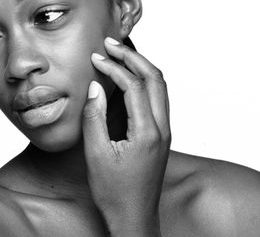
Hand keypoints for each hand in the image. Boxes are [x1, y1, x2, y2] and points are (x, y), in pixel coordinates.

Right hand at [82, 37, 170, 236]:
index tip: (95, 58)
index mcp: (147, 133)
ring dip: (141, 66)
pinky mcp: (160, 135)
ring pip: (160, 87)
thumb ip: (95, 118)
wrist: (133, 217)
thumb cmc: (114, 192)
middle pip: (155, 79)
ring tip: (119, 53)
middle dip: (133, 57)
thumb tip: (95, 87)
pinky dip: (143, 81)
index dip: (115, 67)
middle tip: (111, 44)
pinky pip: (156, 99)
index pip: (134, 86)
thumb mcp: (96, 155)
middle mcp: (162, 128)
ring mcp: (164, 131)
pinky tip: (126, 78)